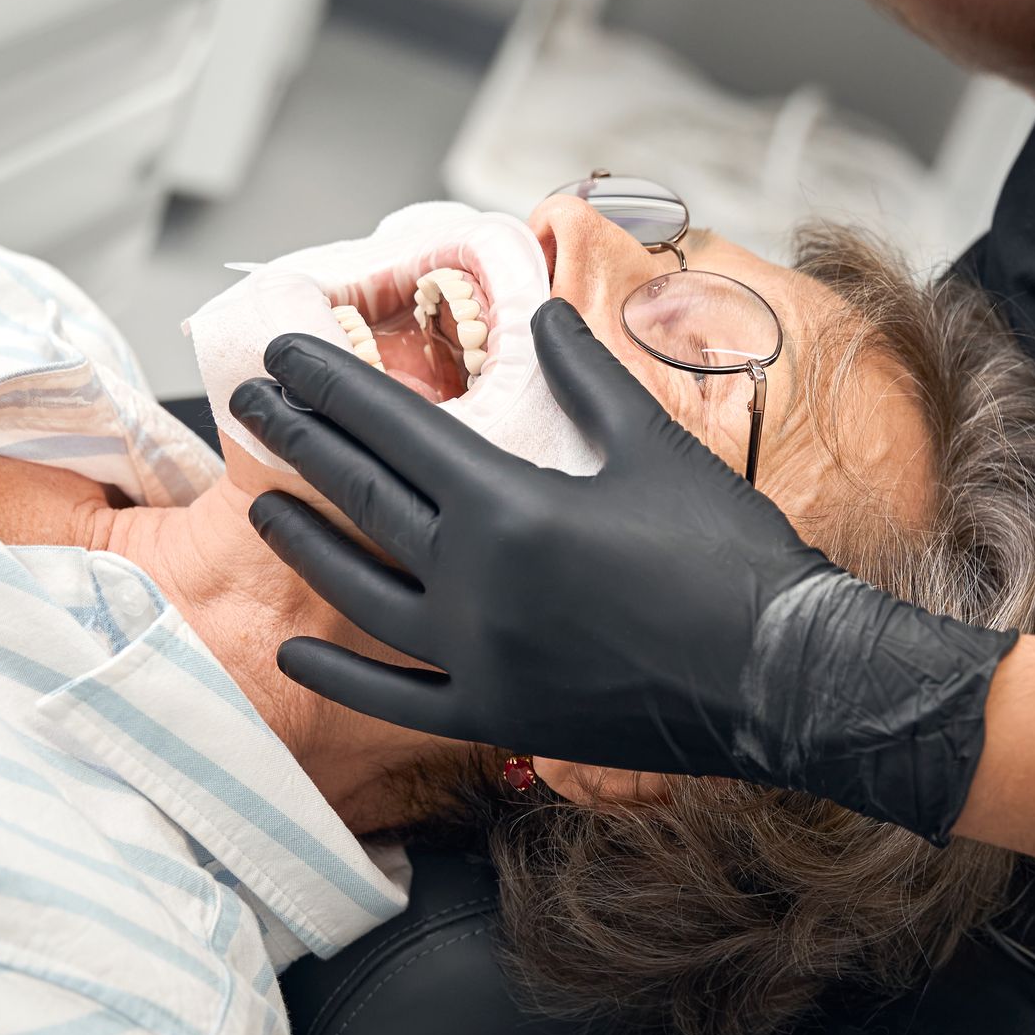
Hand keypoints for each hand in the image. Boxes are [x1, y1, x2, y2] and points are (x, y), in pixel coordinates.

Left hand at [235, 299, 834, 778]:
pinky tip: (294, 648)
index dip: (330, 385)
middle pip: (362, 498)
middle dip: (298, 442)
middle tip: (250, 402)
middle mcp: (474, 583)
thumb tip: (543, 317)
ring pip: (360, 593)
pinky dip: (340, 675)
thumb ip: (585, 377)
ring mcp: (478, 658)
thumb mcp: (654, 446)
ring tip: (264, 507)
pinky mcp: (497, 718)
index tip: (282, 353)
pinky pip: (395, 699)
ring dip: (306, 544)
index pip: (392, 428)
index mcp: (509, 503)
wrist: (784, 674)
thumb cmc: (731, 554)